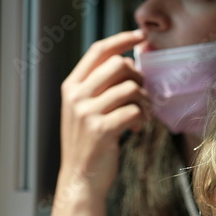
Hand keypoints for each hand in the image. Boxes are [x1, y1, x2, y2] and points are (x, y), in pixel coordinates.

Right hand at [59, 30, 147, 195]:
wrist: (80, 179)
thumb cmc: (89, 142)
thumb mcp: (84, 110)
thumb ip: (99, 86)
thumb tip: (128, 62)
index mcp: (71, 86)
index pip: (98, 50)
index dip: (122, 39)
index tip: (141, 36)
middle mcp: (76, 96)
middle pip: (118, 64)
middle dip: (138, 76)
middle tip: (143, 94)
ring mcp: (87, 113)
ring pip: (130, 88)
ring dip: (144, 100)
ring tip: (143, 114)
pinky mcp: (101, 130)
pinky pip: (133, 110)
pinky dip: (142, 118)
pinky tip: (137, 128)